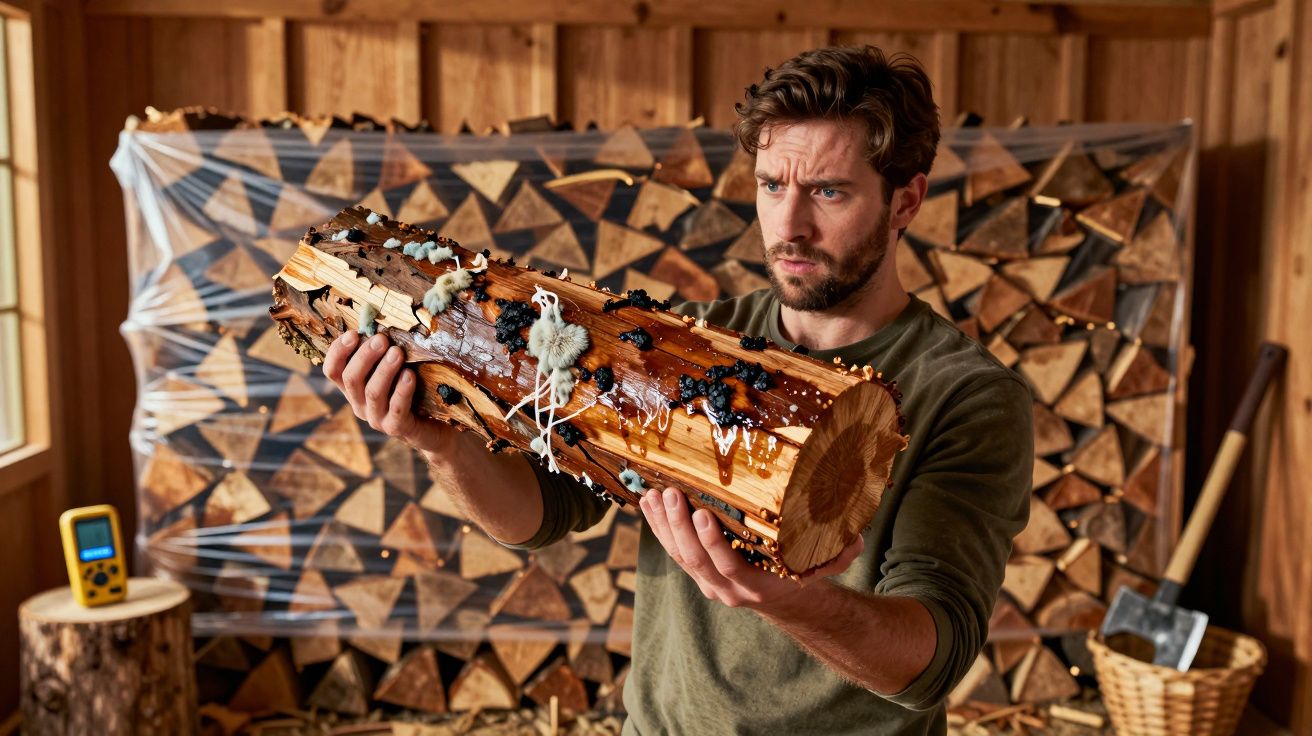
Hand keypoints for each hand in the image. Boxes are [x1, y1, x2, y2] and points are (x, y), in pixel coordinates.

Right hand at [322, 331, 452, 453]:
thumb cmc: (414, 390)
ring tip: (397, 352)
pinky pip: (397, 409)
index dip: (338, 352)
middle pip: (351, 379)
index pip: (333, 371)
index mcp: (355, 389)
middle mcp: (360, 404)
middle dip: (364, 356)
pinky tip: (409, 375)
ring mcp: (377, 418)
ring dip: (384, 370)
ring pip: (372, 393)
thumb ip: (384, 354)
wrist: (435, 426)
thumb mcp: (395, 369)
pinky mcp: (397, 428)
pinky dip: (402, 391)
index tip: (353, 333)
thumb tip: (382, 325)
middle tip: (381, 339)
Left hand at [639, 487, 863, 610]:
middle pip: (695, 559)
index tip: (701, 513)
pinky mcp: (698, 572)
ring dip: (663, 525)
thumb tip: (856, 536)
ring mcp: (709, 582)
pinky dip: (660, 528)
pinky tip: (649, 504)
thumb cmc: (806, 571)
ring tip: (653, 494)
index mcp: (756, 586)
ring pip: (679, 556)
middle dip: (679, 526)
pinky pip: (674, 551)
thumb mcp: (827, 564)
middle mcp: (727, 588)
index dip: (711, 542)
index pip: (727, 566)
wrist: (788, 600)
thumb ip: (842, 553)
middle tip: (671, 494)